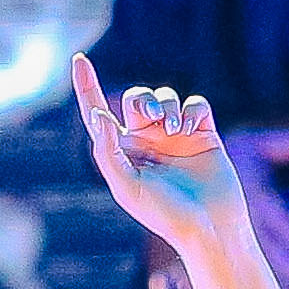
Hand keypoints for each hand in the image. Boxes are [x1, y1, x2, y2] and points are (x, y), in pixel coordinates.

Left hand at [70, 58, 258, 256]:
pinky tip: (189, 128)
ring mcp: (176, 135)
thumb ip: (108, 152)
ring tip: (173, 130)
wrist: (209, 227)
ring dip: (167, 107)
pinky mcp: (203, 132)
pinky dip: (190, 110)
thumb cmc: (165, 214)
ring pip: (166, 97)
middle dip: (141, 101)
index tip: (78, 61)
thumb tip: (98, 116)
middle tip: (151, 119)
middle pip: (137, 99)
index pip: (99, 114)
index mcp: (123, 153)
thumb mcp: (126, 187)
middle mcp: (147, 140)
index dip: (88, 87)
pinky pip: (195, 104)